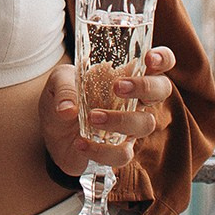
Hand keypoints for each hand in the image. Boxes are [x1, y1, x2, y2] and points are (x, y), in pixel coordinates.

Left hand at [39, 46, 176, 177]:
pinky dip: (101, 150)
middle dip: (146, 87)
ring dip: (121, 120)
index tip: (148, 59)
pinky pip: (123, 154)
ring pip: (146, 124)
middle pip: (162, 89)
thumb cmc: (64, 96)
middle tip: (118, 87)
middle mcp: (136, 98)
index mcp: (128, 73)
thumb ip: (64, 88)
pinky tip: (80, 143)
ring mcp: (131, 125)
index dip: (162, 59)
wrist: (52, 130)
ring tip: (92, 117)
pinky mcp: (119, 149)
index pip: (160, 62)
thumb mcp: (58, 82)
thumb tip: (68, 110)